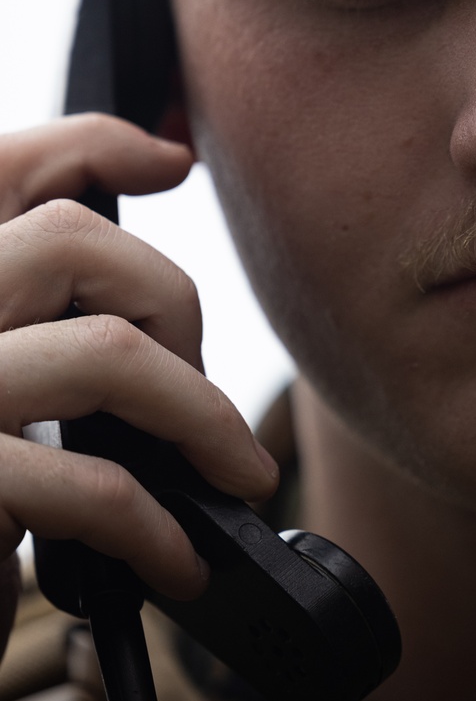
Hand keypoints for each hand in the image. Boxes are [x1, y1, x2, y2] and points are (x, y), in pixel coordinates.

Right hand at [0, 114, 277, 652]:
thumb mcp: (5, 366)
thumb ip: (55, 271)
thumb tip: (166, 155)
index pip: (2, 163)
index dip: (91, 141)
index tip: (172, 160)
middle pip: (72, 242)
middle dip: (172, 302)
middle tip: (193, 381)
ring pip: (106, 352)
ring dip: (201, 417)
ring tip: (229, 475)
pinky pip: (95, 486)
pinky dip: (163, 527)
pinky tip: (178, 560)